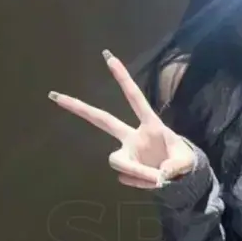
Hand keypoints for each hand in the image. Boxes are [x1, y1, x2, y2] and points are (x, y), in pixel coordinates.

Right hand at [49, 51, 195, 188]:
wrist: (181, 179)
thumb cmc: (184, 163)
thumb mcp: (186, 162)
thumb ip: (174, 167)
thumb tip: (157, 176)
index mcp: (151, 125)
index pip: (135, 98)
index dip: (123, 79)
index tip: (108, 57)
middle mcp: (133, 136)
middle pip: (103, 120)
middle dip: (80, 108)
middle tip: (56, 96)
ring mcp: (128, 153)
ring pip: (117, 161)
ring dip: (136, 172)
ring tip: (158, 179)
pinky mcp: (126, 169)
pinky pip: (128, 178)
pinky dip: (141, 182)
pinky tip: (153, 182)